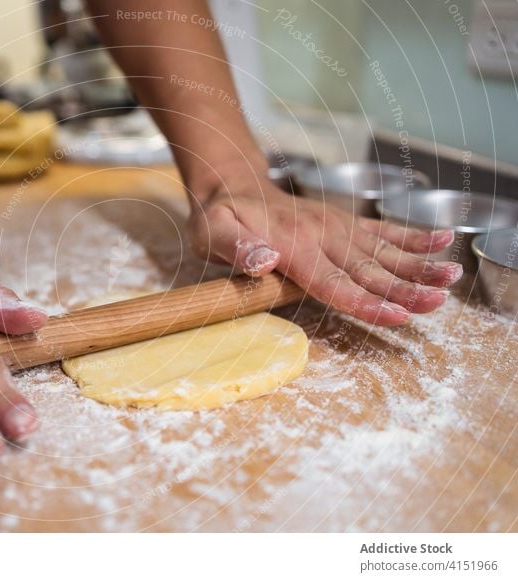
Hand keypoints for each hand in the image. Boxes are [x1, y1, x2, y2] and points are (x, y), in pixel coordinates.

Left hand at [188, 182, 462, 325]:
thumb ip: (237, 247)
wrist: (230, 183)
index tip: (396, 314)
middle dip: (404, 288)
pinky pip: (380, 230)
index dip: (364, 300)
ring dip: (418, 265)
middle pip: (367, 269)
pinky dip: (412, 236)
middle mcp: (321, 234)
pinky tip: (442, 240)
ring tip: (452, 276)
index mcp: (292, 244)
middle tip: (439, 301)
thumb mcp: (211, 232)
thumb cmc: (217, 218)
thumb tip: (264, 261)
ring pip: (383, 251)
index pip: (332, 280)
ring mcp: (335, 226)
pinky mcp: (342, 222)